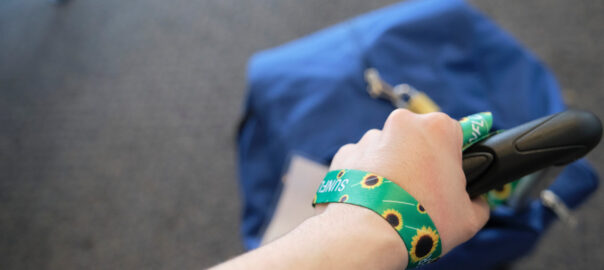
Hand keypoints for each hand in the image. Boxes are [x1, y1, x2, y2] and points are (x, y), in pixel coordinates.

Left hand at [326, 109, 488, 254]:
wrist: (367, 234)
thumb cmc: (422, 221)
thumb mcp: (469, 217)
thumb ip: (478, 202)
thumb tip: (477, 201)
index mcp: (438, 128)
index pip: (455, 134)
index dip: (453, 159)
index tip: (449, 178)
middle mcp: (402, 123)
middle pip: (418, 140)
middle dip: (421, 162)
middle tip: (423, 194)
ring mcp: (371, 137)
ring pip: (388, 150)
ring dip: (393, 169)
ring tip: (394, 201)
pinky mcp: (345, 153)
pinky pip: (362, 162)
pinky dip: (367, 177)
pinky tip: (372, 200)